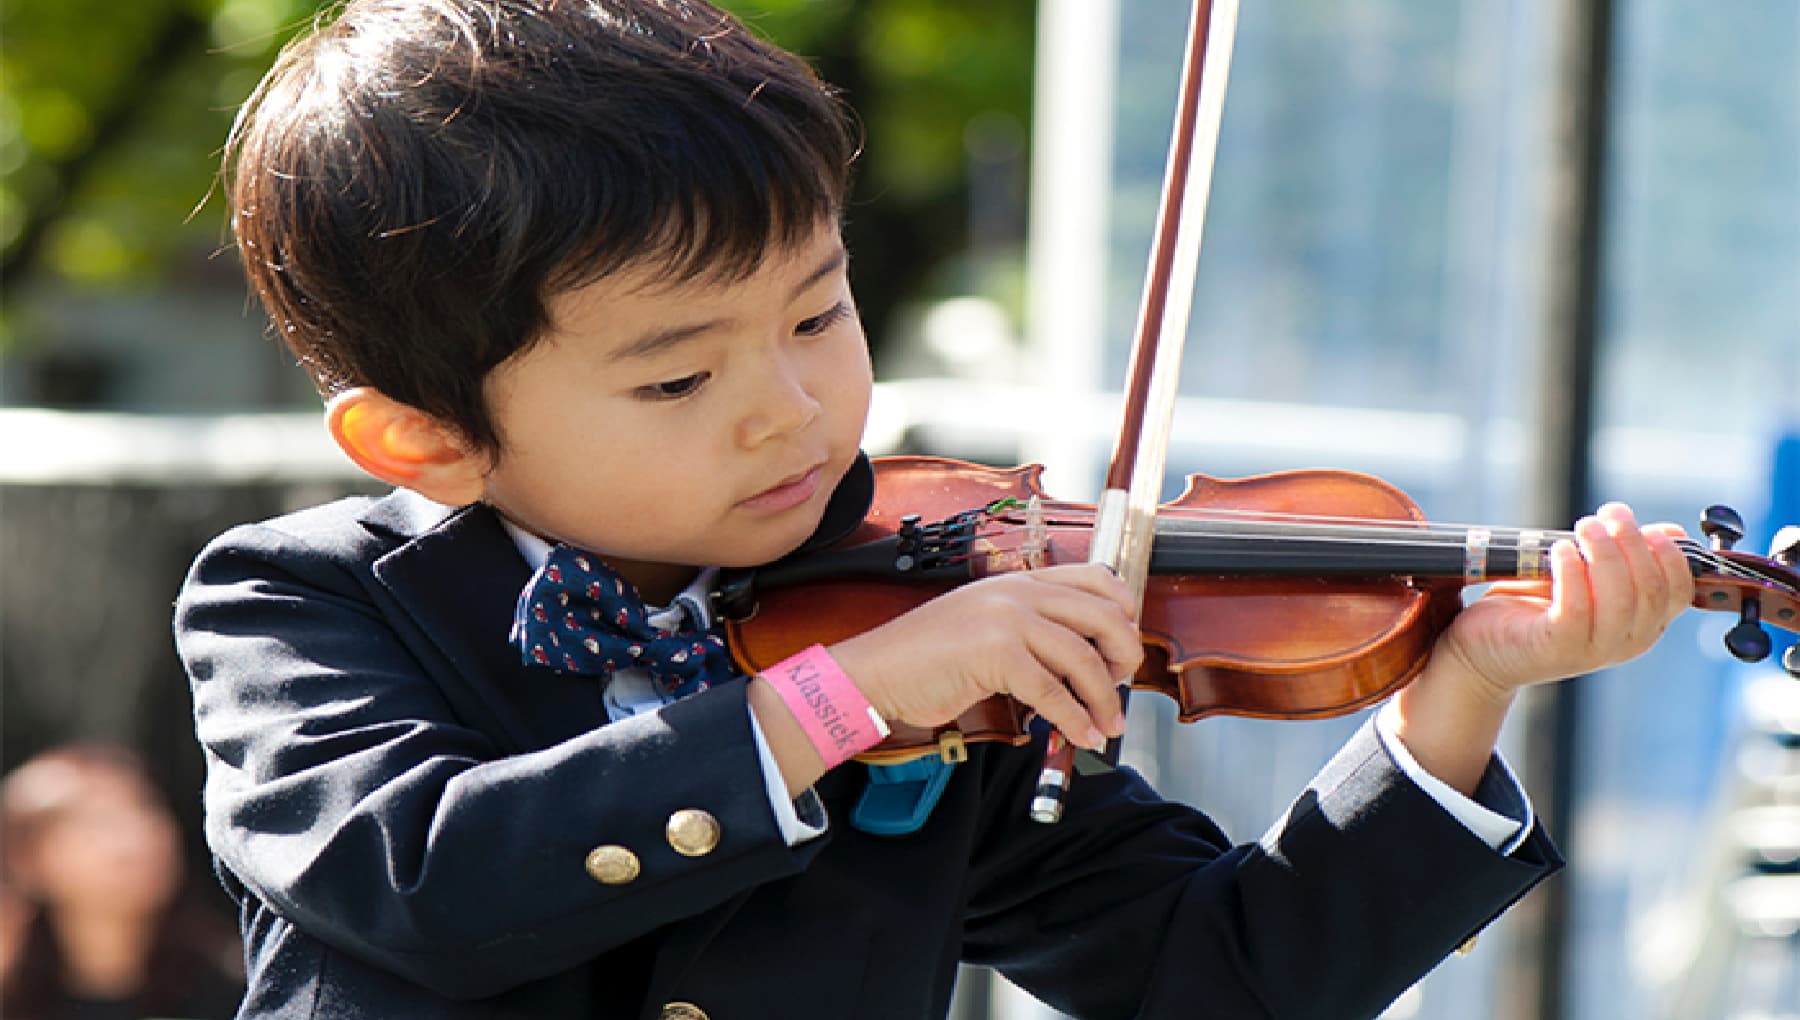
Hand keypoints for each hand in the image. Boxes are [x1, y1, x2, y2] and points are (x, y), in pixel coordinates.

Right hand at [827, 563, 1143, 750]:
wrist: (879, 671)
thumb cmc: (928, 656)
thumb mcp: (987, 625)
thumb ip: (1032, 630)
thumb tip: (1083, 660)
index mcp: (1020, 581)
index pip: (1096, 580)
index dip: (1123, 614)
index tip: (1123, 649)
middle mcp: (1018, 592)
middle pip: (1102, 616)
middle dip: (1124, 657)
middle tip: (1124, 687)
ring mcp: (1006, 618)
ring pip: (1082, 659)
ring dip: (1104, 700)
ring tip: (1107, 724)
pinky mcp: (996, 653)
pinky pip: (1052, 692)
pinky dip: (1073, 719)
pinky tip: (1079, 734)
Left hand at [1391, 503, 1693, 794]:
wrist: (1479, 649)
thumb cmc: (1533, 607)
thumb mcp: (1586, 577)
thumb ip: (1624, 558)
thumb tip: (1670, 533)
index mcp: (1642, 625)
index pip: (1680, 591)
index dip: (1670, 553)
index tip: (1640, 523)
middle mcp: (1626, 642)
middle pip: (1651, 588)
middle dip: (1633, 542)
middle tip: (1606, 514)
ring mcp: (1593, 650)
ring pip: (1620, 597)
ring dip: (1604, 552)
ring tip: (1584, 525)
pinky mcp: (1557, 647)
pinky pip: (1576, 607)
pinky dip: (1572, 571)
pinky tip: (1560, 548)